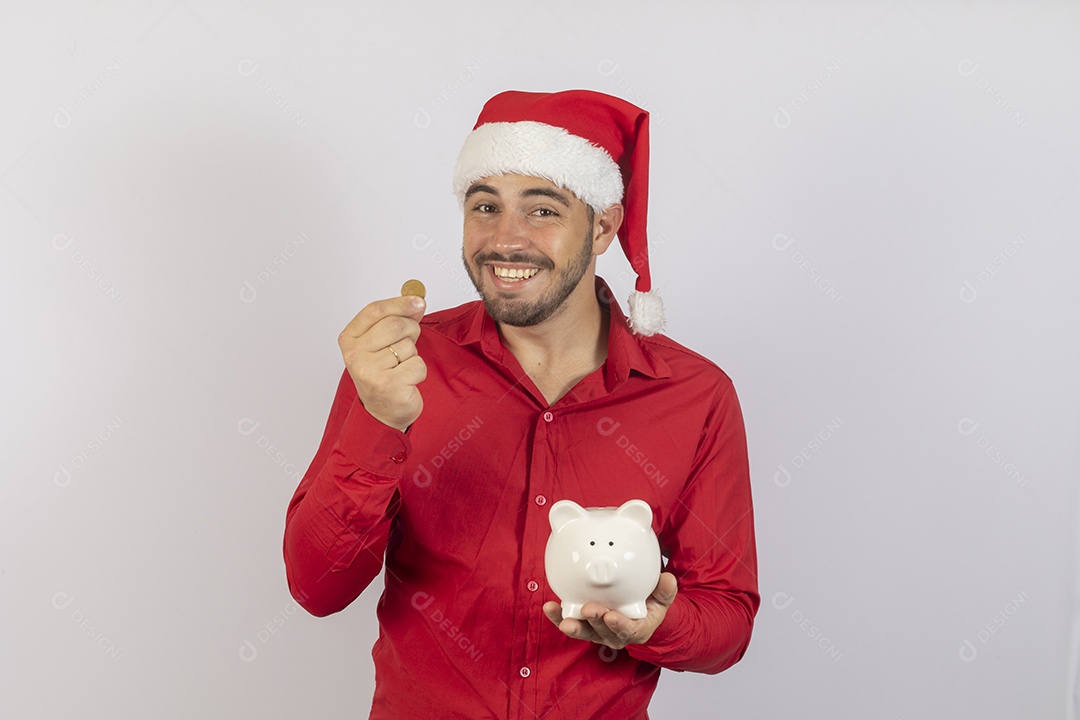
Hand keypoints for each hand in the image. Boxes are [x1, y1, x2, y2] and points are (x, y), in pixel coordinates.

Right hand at [338, 295, 426, 431]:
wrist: (383, 413)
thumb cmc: (383, 374)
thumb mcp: (382, 343)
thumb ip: (395, 320)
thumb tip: (416, 302)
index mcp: (350, 339)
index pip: (375, 310)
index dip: (400, 303)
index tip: (417, 301)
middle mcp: (355, 355)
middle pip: (394, 325)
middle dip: (411, 330)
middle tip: (408, 343)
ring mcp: (370, 371)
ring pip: (408, 346)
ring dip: (412, 355)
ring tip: (401, 367)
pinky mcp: (388, 385)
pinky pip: (417, 364)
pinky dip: (418, 371)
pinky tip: (406, 380)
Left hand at [542, 572, 677, 649]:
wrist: (637, 611)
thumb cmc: (649, 604)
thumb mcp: (662, 598)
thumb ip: (665, 590)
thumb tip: (668, 579)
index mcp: (637, 629)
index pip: (629, 631)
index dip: (620, 626)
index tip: (611, 617)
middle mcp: (615, 634)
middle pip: (603, 632)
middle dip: (594, 621)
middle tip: (587, 609)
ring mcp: (598, 631)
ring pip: (584, 631)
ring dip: (572, 625)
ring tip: (563, 618)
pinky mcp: (584, 625)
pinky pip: (570, 623)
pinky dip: (558, 617)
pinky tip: (550, 607)